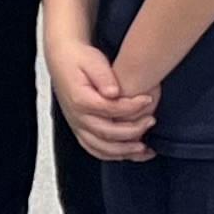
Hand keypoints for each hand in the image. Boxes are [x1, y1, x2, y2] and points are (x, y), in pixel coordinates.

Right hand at [51, 40, 155, 162]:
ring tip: (144, 148)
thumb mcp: (93, 60)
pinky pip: (94, 149)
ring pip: (100, 148)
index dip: (132, 107)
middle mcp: (77, 117)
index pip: (110, 109)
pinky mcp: (79, 129)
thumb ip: (104, 76)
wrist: (62, 59)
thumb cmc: (79, 58)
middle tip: (151, 121)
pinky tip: (129, 153)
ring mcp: (77, 125)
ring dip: (123, 151)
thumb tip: (114, 92)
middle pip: (107, 133)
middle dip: (133, 131)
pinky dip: (112, 155)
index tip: (148, 99)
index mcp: (80, 100)